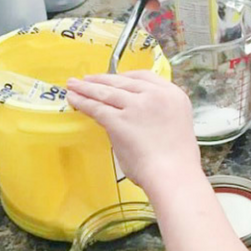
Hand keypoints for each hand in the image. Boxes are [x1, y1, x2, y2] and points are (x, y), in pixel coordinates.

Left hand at [66, 70, 201, 193]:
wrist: (173, 174)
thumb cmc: (176, 159)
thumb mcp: (171, 124)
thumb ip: (153, 113)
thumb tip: (131, 114)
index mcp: (173, 94)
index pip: (144, 76)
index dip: (124, 76)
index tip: (113, 77)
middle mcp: (156, 95)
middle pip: (123, 82)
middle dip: (102, 79)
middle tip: (87, 79)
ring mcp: (137, 106)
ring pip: (106, 92)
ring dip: (87, 88)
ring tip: (74, 85)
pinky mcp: (119, 119)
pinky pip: (96, 107)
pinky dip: (82, 102)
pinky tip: (74, 99)